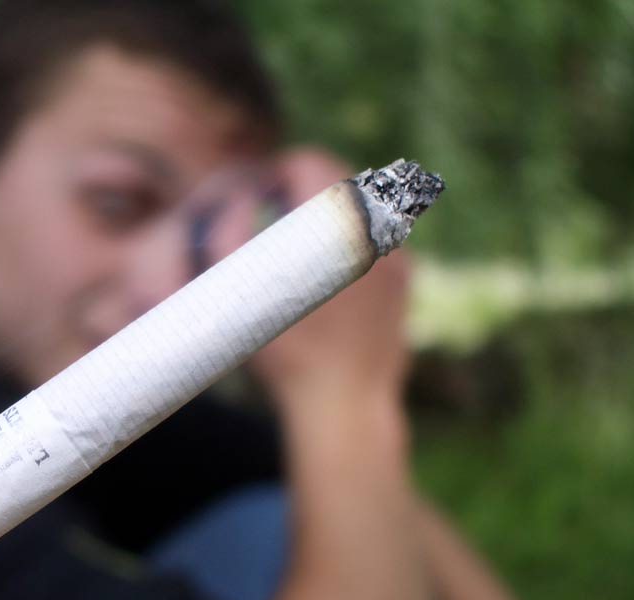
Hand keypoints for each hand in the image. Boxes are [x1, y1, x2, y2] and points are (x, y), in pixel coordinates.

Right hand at [208, 147, 410, 407]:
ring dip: (329, 216)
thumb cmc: (286, 352)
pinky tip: (327, 278)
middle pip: (339, 179)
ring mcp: (396, 254)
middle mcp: (376, 230)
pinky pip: (375, 241)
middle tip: (276, 214)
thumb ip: (228, 238)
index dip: (279, 172)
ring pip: (360, 209)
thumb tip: (239, 201)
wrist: (344, 401)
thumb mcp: (240, 293)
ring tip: (300, 246)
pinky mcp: (405, 280)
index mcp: (336, 223)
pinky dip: (350, 245)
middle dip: (305, 190)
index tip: (262, 190)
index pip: (309, 164)